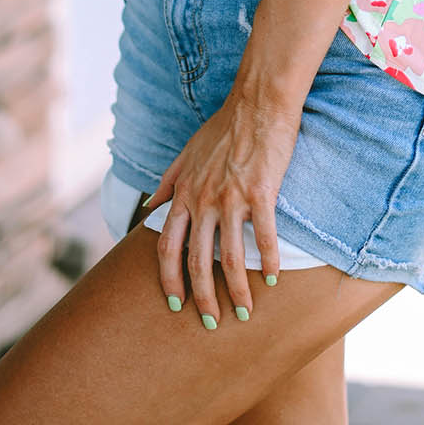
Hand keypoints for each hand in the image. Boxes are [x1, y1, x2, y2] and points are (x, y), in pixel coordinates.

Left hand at [145, 91, 301, 327]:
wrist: (257, 101)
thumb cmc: (223, 126)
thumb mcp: (187, 152)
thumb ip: (168, 182)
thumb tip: (149, 207)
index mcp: (184, 192)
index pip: (167, 246)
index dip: (168, 278)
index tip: (175, 303)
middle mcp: (203, 199)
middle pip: (197, 261)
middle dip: (202, 298)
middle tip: (212, 323)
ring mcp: (232, 197)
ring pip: (231, 257)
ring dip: (238, 290)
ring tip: (245, 312)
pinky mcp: (261, 193)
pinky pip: (264, 236)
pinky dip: (270, 261)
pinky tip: (275, 278)